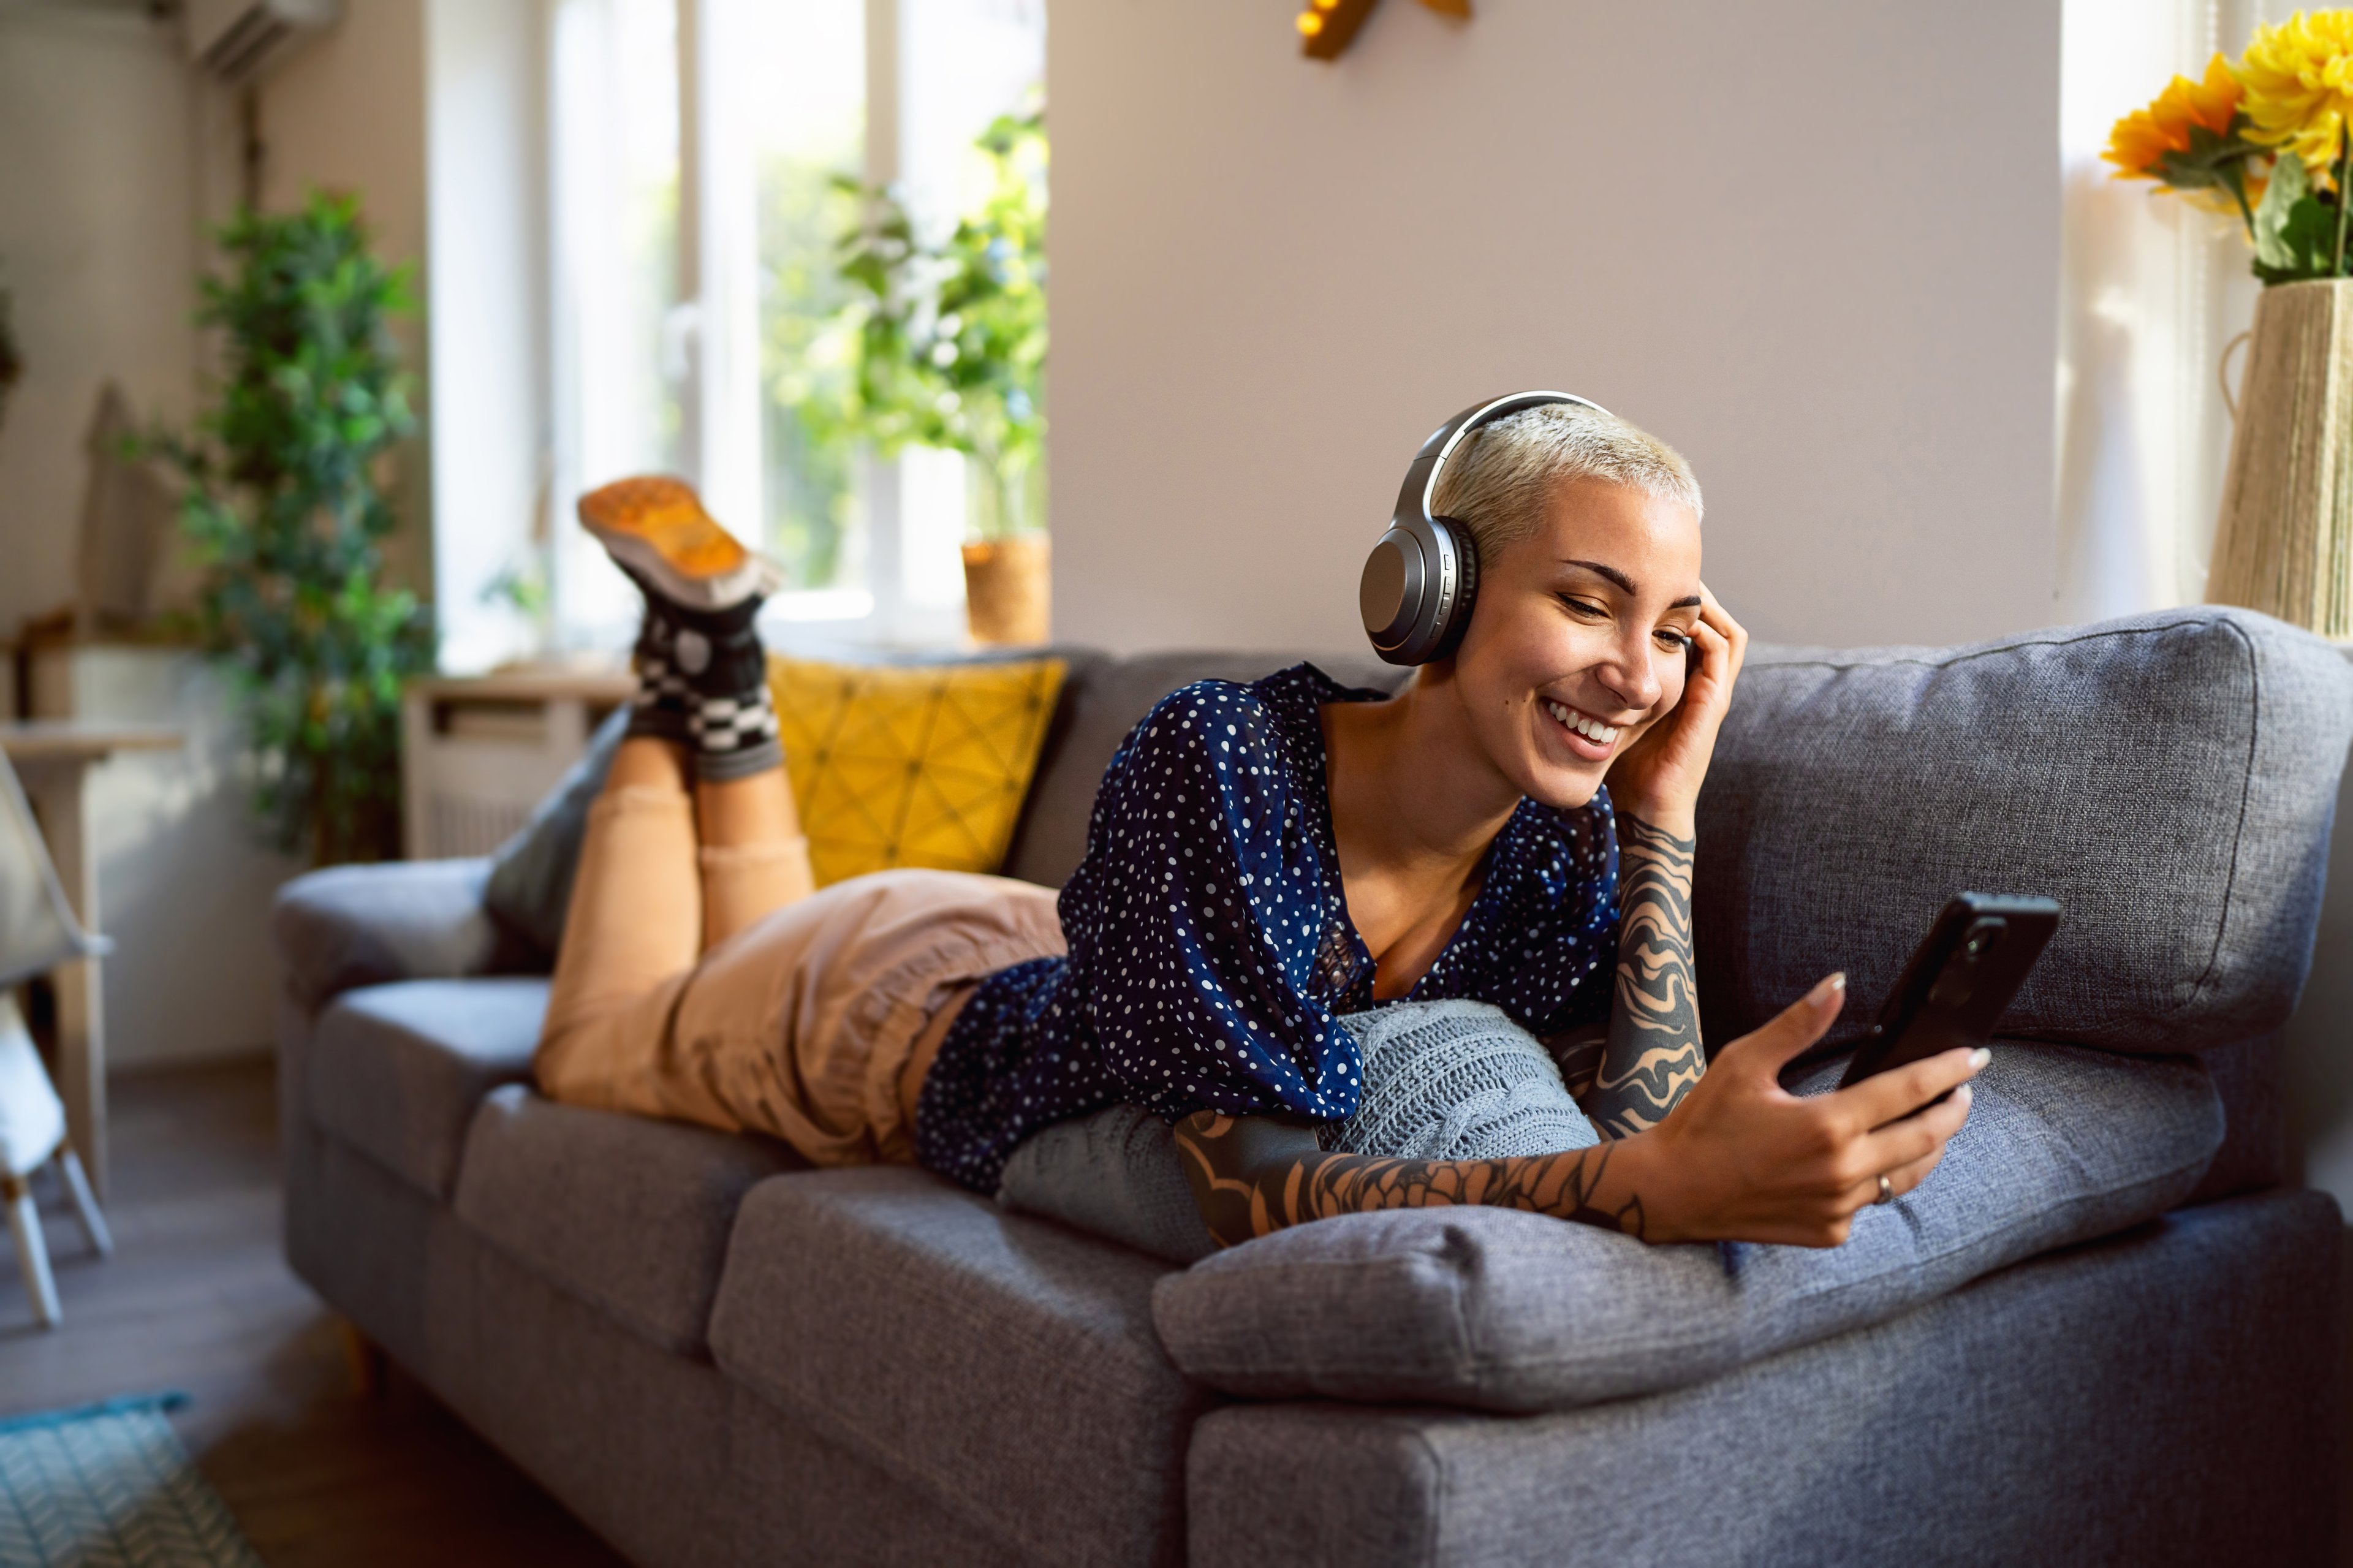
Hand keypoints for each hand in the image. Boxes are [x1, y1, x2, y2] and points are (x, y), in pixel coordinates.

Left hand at [1604, 583, 1746, 834]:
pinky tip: (1681, 619)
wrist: (1644, 807)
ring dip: (1709, 606)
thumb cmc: (1624, 765)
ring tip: (1681, 585)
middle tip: (1670, 572)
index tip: (1649, 583)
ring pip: (1729, 634)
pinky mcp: (1712, 706)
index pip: (1695, 631)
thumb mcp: (1611, 712)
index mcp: (1684, 684)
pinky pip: (1721, 655)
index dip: (1678, 604)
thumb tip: (1565, 654)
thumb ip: (1603, 686)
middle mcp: (1704, 685)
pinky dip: (1706, 631)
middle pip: (1718, 624)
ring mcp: (1713, 695)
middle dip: (1698, 595)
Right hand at [1623, 973, 1983, 1245]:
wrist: (1669, 1192)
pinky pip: (1871, 1202)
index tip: (1976, 1057)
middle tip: (1965, 1090)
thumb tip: (1838, 984)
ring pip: (1908, 1175)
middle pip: (1926, 1138)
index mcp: (1826, 1124)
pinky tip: (1871, 1160)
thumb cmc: (1702, 1123)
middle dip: (1954, 1111)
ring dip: (1929, 1147)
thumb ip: (1798, 1025)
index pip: (1909, 1091)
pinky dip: (1879, 1177)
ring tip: (1933, 1123)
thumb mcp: (1743, 1063)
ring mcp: (1838, 1208)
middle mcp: (1841, 1170)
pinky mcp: (1828, 1232)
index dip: (1948, 1070)